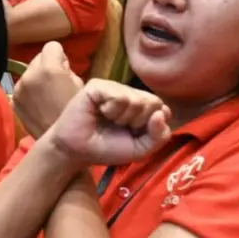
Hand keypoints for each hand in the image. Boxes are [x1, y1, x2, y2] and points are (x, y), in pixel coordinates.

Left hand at [12, 42, 83, 137]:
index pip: (52, 46)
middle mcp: (29, 75)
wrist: (63, 143)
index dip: (61, 57)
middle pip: (38, 58)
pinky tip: (38, 105)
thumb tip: (60, 66)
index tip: (66, 71)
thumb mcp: (80, 85)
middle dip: (47, 67)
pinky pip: (22, 88)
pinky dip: (29, 92)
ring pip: (29, 73)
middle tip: (57, 84)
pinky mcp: (14, 101)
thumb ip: (67, 70)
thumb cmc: (78, 114)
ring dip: (37, 79)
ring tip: (47, 96)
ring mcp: (18, 89)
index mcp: (49, 69)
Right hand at [47, 79, 171, 166]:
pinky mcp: (98, 86)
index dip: (150, 127)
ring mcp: (113, 87)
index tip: (133, 134)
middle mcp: (129, 93)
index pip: (162, 109)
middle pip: (153, 102)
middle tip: (119, 127)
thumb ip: (159, 136)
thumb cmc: (106, 148)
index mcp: (141, 105)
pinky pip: (118, 96)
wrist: (76, 152)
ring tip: (107, 120)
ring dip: (122, 118)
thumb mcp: (140, 149)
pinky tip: (100, 112)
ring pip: (136, 99)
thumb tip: (161, 113)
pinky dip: (111, 110)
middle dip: (138, 122)